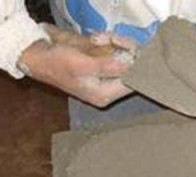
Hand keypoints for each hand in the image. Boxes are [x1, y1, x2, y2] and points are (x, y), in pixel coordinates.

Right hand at [17, 39, 131, 107]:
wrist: (37, 55)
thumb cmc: (56, 63)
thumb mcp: (80, 65)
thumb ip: (106, 67)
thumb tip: (129, 66)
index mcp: (104, 95)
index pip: (132, 84)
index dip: (135, 67)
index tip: (130, 50)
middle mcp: (108, 89)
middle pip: (131, 71)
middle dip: (124, 51)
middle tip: (113, 39)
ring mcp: (106, 77)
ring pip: (124, 58)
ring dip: (115, 44)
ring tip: (97, 38)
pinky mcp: (102, 65)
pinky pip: (114, 52)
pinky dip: (108, 42)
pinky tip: (96, 38)